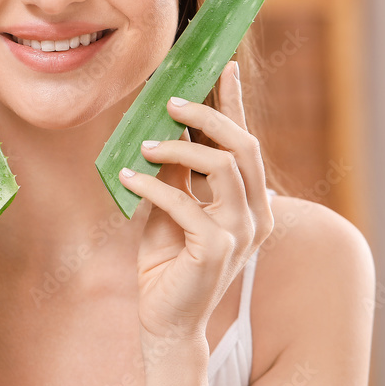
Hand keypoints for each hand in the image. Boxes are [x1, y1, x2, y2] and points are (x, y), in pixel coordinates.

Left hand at [120, 61, 274, 341]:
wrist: (164, 319)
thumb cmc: (167, 259)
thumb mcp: (172, 203)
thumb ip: (178, 168)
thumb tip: (169, 121)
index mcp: (251, 200)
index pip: (245, 141)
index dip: (234, 102)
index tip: (221, 65)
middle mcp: (257, 214)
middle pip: (244, 146)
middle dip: (208, 115)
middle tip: (170, 101)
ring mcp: (241, 233)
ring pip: (224, 166)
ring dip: (180, 149)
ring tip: (144, 146)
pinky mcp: (216, 250)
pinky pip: (185, 203)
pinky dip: (153, 186)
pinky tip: (128, 180)